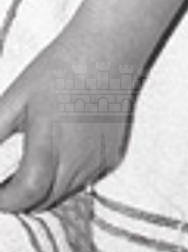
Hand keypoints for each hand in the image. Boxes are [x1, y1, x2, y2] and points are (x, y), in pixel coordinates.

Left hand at [0, 33, 140, 214]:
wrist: (107, 50)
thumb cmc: (60, 70)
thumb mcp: (13, 101)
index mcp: (50, 145)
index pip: (25, 195)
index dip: (4, 201)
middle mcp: (79, 159)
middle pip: (44, 201)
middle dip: (20, 199)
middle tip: (6, 182)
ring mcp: (99, 160)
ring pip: (64, 194)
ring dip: (44, 191)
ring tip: (28, 168)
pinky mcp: (112, 156)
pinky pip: (83, 182)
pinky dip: (66, 180)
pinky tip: (58, 156)